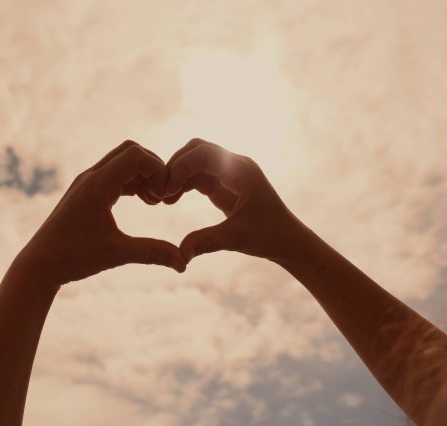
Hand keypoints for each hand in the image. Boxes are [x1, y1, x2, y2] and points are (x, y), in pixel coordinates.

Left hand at [16, 140, 185, 286]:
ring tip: (155, 201)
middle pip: (130, 151)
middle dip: (153, 168)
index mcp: (97, 184)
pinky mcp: (85, 193)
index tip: (165, 197)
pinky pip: (114, 175)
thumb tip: (184, 262)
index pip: (136, 155)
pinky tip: (144, 202)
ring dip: (143, 175)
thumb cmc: (74, 257)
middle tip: (163, 195)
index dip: (158, 170)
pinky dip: (132, 183)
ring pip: (122, 163)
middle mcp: (91, 177)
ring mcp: (87, 183)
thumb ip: (153, 253)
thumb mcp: (117, 254)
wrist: (39, 266)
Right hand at [148, 138, 307, 263]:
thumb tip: (180, 255)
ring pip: (194, 161)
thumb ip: (206, 242)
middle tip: (159, 191)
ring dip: (176, 175)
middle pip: (196, 149)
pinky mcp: (222, 184)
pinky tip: (170, 200)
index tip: (166, 190)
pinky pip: (196, 175)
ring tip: (162, 198)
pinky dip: (182, 184)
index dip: (180, 167)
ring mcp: (227, 173)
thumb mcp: (236, 238)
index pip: (204, 153)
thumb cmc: (269, 236)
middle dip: (175, 166)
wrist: (287, 240)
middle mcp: (234, 165)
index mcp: (241, 170)